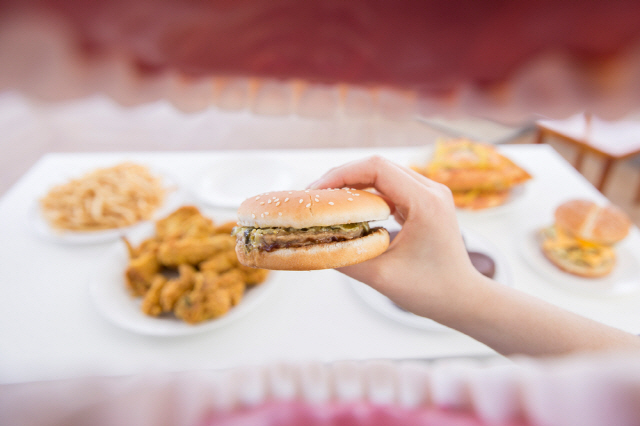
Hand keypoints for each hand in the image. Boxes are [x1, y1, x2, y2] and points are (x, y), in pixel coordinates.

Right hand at [309, 156, 481, 321]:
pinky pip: (391, 188)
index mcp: (425, 202)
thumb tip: (313, 242)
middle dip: (342, 178)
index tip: (317, 192)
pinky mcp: (425, 203)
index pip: (376, 168)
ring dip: (354, 184)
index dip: (341, 175)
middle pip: (378, 167)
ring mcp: (430, 194)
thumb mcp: (381, 277)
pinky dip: (367, 194)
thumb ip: (345, 258)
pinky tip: (349, 210)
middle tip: (315, 198)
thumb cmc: (431, 291)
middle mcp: (431, 190)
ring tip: (328, 202)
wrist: (463, 299)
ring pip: (383, 175)